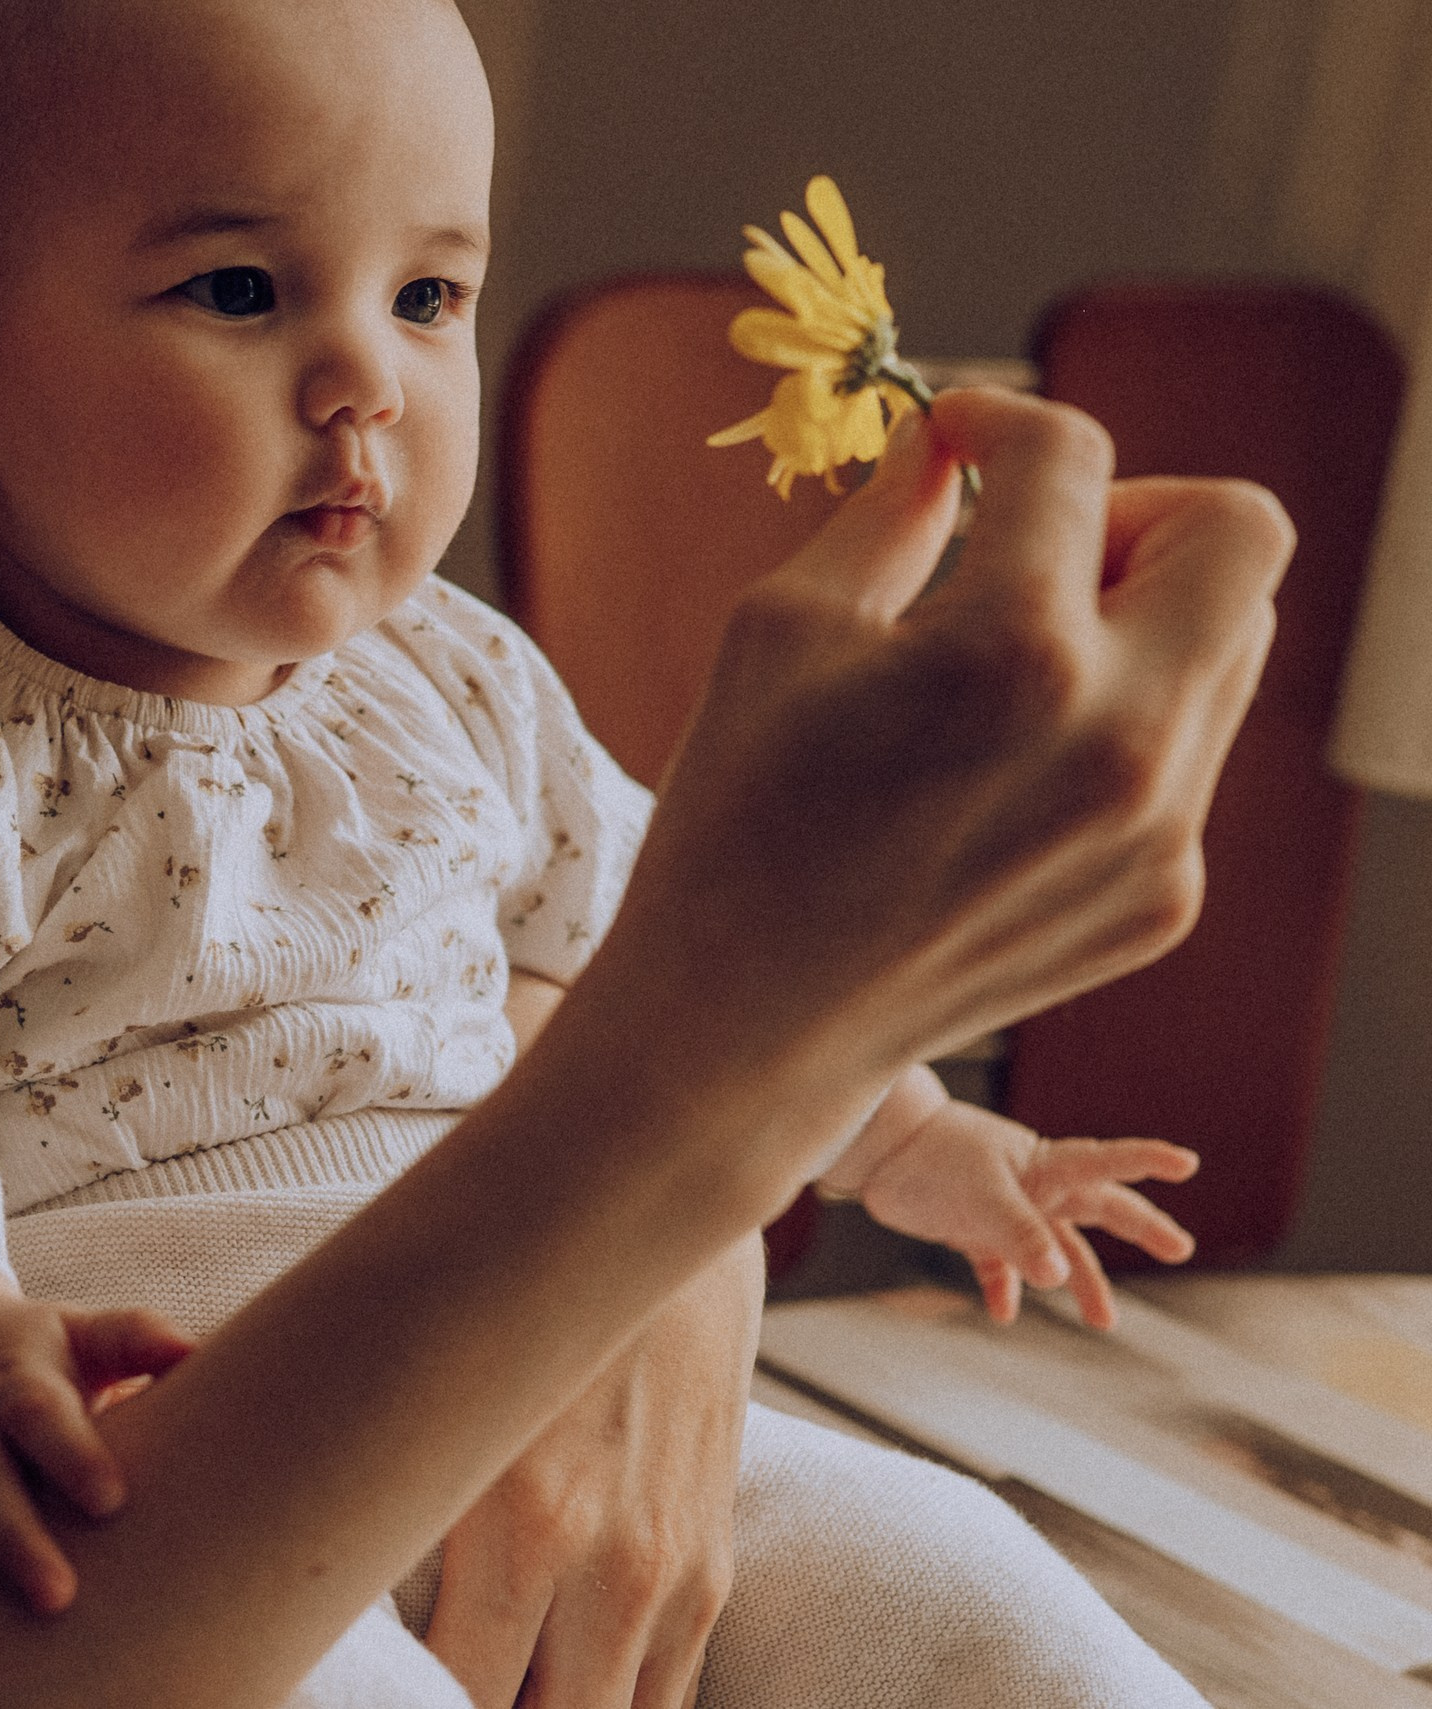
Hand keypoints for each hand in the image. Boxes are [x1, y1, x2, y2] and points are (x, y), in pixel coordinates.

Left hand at [423, 1237, 760, 1708]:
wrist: (668, 1228)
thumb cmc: (525, 1296)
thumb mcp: (443, 1390)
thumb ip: (397, 1496)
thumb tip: (318, 1565)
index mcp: (525, 1522)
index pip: (463, 1695)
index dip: (413, 1702)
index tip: (380, 1686)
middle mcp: (613, 1567)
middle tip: (438, 1685)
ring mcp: (676, 1574)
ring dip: (554, 1707)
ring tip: (502, 1678)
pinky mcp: (713, 1567)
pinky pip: (669, 1690)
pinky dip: (614, 1699)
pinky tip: (562, 1678)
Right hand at [596, 390, 1289, 1195]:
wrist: (742, 1026)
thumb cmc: (734, 816)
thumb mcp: (781, 628)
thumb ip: (891, 511)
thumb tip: (951, 441)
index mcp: (1016, 652)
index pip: (1070, 456)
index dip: (1000, 421)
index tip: (957, 441)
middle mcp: (1126, 739)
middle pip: (1238, 532)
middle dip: (1135, 506)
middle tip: (1036, 547)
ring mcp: (1161, 832)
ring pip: (1227, 644)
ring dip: (1130, 619)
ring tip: (1002, 672)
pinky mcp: (1163, 899)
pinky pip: (1185, 758)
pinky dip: (1110, 731)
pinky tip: (994, 783)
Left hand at [857, 1101, 1196, 1328]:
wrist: (876, 1149)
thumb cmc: (932, 1155)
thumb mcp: (985, 1197)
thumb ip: (1022, 1235)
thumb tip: (1060, 1277)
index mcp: (1045, 1166)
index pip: (1107, 1164)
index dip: (1148, 1160)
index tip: (1187, 1163)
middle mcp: (1033, 1187)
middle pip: (1097, 1210)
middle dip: (1140, 1229)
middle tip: (1180, 1248)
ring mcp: (1004, 1209)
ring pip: (1054, 1249)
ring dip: (1078, 1281)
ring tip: (1104, 1321)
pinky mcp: (971, 1228)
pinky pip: (999, 1265)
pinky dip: (1005, 1288)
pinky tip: (1005, 1313)